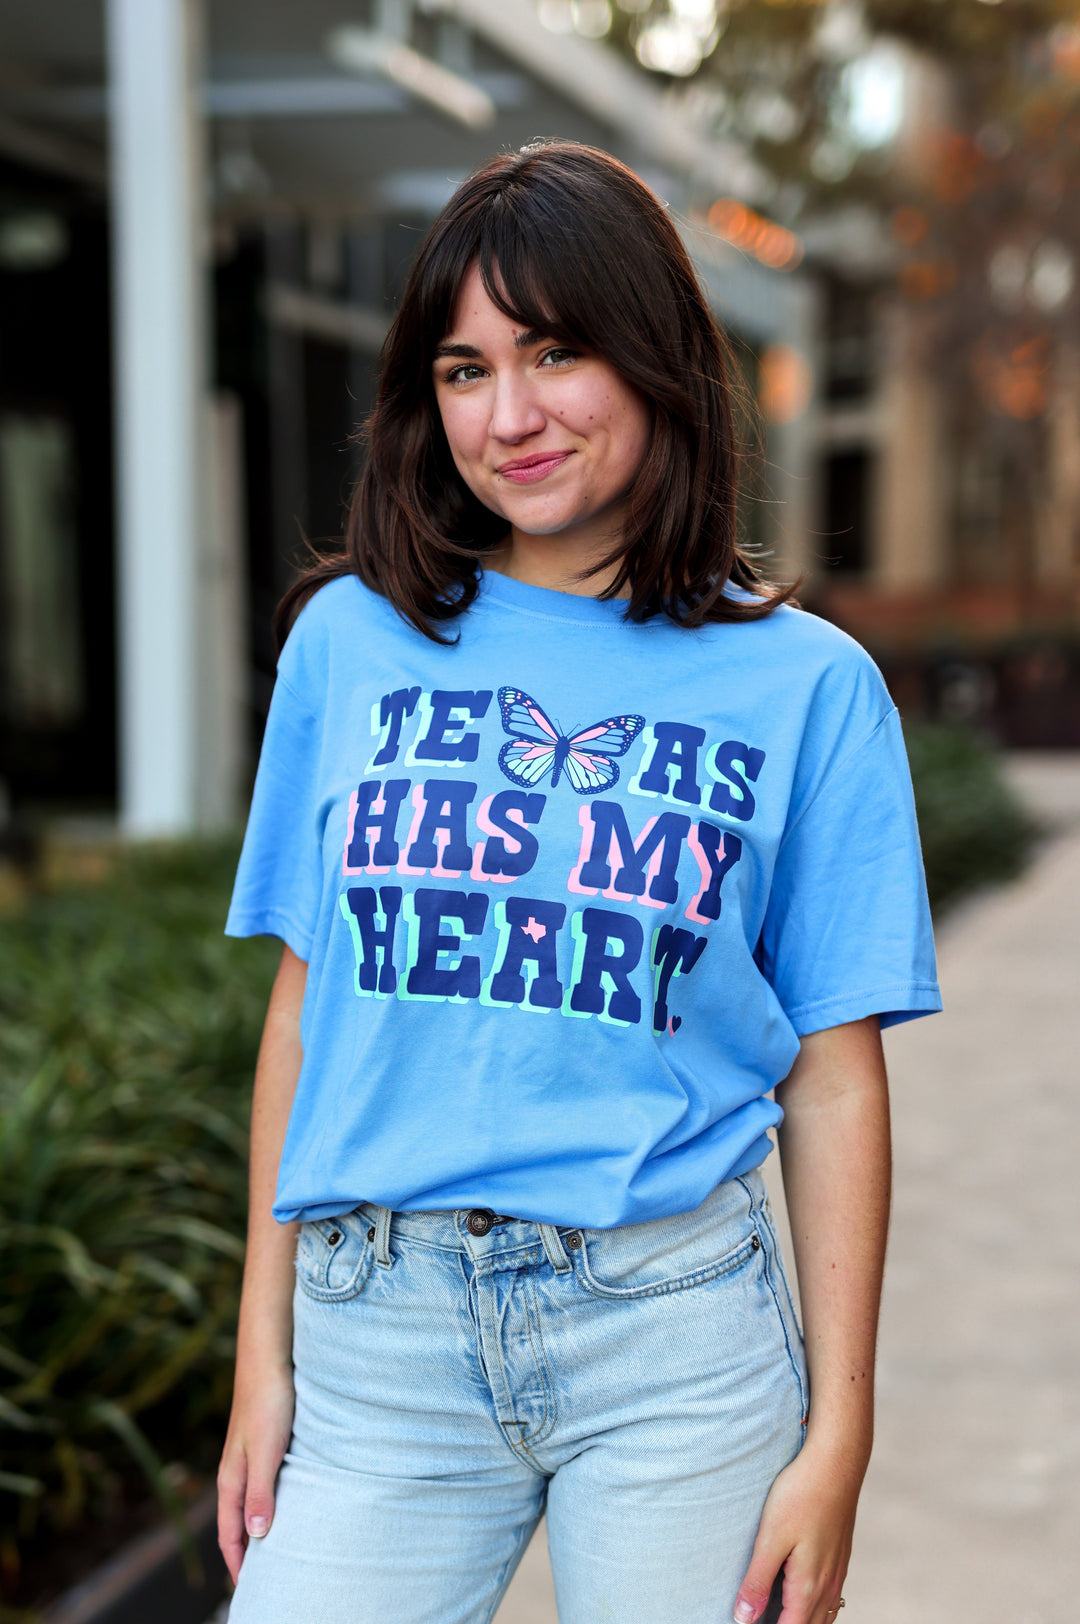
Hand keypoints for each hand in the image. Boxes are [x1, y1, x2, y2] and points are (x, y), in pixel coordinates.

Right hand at [217, 1364, 295, 1584]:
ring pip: (252, 1503)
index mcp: (231, 1479)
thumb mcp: (266, 1451)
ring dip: (261, 1528)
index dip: (239, 1565)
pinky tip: (290, 1504)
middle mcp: (236, 1471)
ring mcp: (249, 1456)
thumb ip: (260, 1493)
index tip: (252, 1592)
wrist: (270, 1355)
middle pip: (238, 1524)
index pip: (230, 1536)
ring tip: (280, 1550)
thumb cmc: (268, 1400)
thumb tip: (256, 1537)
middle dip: (248, 1553)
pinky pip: (264, 1484)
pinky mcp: (265, 1441)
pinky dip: (271, 1503)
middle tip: (267, 1580)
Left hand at [733, 1441, 861, 1623]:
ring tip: (779, 1614)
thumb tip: (744, 1618)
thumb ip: (757, 1580)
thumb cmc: (801, 1496)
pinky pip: (831, 1597)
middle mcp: (828, 1585)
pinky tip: (803, 1594)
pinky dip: (817, 1608)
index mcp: (808, 1586)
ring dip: (803, 1621)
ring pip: (824, 1615)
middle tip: (761, 1619)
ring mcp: (838, 1571)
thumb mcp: (770, 1538)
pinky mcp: (840, 1556)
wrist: (836, 1464)